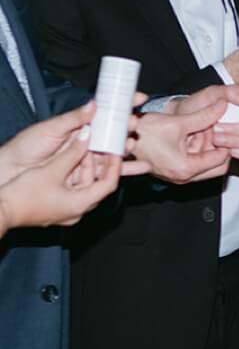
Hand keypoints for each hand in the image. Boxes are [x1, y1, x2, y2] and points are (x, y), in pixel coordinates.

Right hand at [0, 116, 120, 234]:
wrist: (0, 209)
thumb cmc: (23, 194)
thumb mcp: (52, 169)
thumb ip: (73, 152)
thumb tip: (87, 135)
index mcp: (81, 204)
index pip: (109, 184)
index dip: (115, 166)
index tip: (116, 151)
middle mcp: (77, 212)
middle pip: (97, 185)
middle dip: (99, 164)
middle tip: (101, 147)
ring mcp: (66, 212)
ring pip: (83, 187)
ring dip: (84, 168)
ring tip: (83, 148)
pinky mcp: (55, 209)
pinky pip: (71, 191)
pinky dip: (73, 176)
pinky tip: (68, 161)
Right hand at [127, 84, 236, 180]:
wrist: (122, 136)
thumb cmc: (143, 132)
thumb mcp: (177, 122)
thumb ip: (204, 116)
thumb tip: (222, 106)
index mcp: (185, 169)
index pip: (221, 159)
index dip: (226, 142)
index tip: (226, 128)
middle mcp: (182, 177)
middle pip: (218, 167)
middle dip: (220, 147)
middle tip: (217, 130)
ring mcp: (178, 176)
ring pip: (207, 165)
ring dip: (209, 148)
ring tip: (204, 129)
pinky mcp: (174, 171)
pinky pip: (195, 163)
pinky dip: (199, 150)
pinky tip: (195, 134)